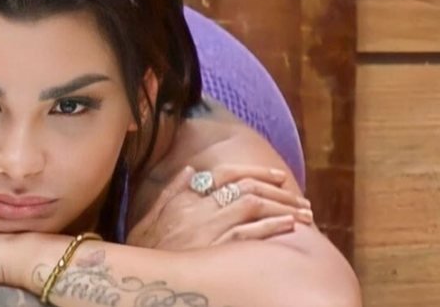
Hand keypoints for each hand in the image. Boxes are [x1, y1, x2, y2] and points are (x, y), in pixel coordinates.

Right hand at [127, 164, 312, 249]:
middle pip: (246, 188)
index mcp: (185, 197)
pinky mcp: (216, 250)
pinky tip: (290, 227)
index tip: (277, 176)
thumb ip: (170, 191)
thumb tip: (188, 169)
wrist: (143, 276)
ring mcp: (208, 228)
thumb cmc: (145, 248)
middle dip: (278, 191)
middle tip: (300, 199)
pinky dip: (272, 226)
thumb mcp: (149, 215)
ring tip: (304, 214)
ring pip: (253, 207)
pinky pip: (249, 234)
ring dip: (282, 207)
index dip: (255, 171)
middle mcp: (198, 208)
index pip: (225, 173)